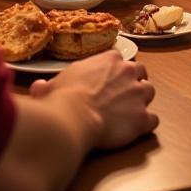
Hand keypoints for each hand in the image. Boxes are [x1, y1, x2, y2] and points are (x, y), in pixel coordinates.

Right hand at [29, 50, 157, 149]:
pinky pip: (153, 119)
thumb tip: (36, 87)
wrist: (74, 117)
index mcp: (110, 59)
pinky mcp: (142, 118)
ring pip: (150, 92)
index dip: (116, 72)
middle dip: (134, 82)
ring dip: (142, 101)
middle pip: (141, 72)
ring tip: (129, 112)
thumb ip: (49, 84)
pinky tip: (135, 130)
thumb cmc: (63, 97)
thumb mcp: (53, 84)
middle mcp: (129, 72)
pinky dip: (146, 124)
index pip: (120, 60)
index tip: (109, 81)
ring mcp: (138, 94)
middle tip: (122, 96)